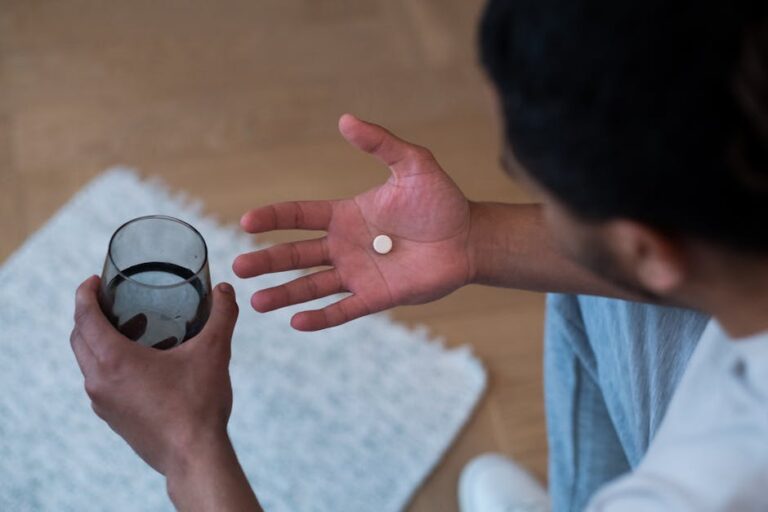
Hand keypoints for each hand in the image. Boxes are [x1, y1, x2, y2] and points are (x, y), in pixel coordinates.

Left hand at [69, 276, 238, 476]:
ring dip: (96, 341)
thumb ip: (221, 316)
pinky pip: (99, 383)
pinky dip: (107, 365)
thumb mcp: (214, 352)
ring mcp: (102, 403)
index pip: (84, 317)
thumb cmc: (198, 404)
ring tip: (125, 329)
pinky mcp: (112, 418)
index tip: (94, 281)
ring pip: (86, 362)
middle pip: (79, 338)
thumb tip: (226, 290)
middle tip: (110, 301)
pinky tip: (137, 365)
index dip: (84, 294)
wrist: (193, 456)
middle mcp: (99, 381)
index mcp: (114, 360)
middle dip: (88, 315)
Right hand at [233, 114, 474, 330]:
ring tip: (256, 302)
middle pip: (296, 254)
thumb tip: (345, 120)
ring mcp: (358, 273)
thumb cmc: (441, 201)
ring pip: (312, 286)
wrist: (468, 238)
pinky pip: (343, 309)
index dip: (273, 218)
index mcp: (345, 215)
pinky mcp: (376, 297)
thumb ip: (380, 144)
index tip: (247, 221)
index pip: (299, 215)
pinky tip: (296, 322)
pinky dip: (321, 317)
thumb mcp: (413, 164)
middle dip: (267, 261)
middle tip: (239, 268)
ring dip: (284, 293)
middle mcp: (345, 246)